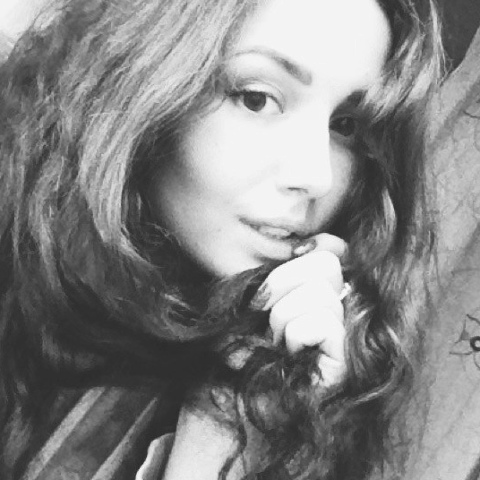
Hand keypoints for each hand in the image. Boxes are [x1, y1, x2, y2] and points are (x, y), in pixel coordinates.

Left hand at [251, 233, 347, 386]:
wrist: (242, 397)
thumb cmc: (246, 347)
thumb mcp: (258, 299)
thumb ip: (283, 271)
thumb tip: (306, 245)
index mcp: (323, 290)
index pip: (335, 248)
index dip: (317, 245)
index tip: (294, 256)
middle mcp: (343, 308)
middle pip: (327, 263)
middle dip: (282, 283)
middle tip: (265, 313)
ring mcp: (348, 334)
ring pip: (319, 294)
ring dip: (282, 319)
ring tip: (277, 341)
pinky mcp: (347, 360)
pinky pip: (322, 323)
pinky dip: (295, 336)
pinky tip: (291, 355)